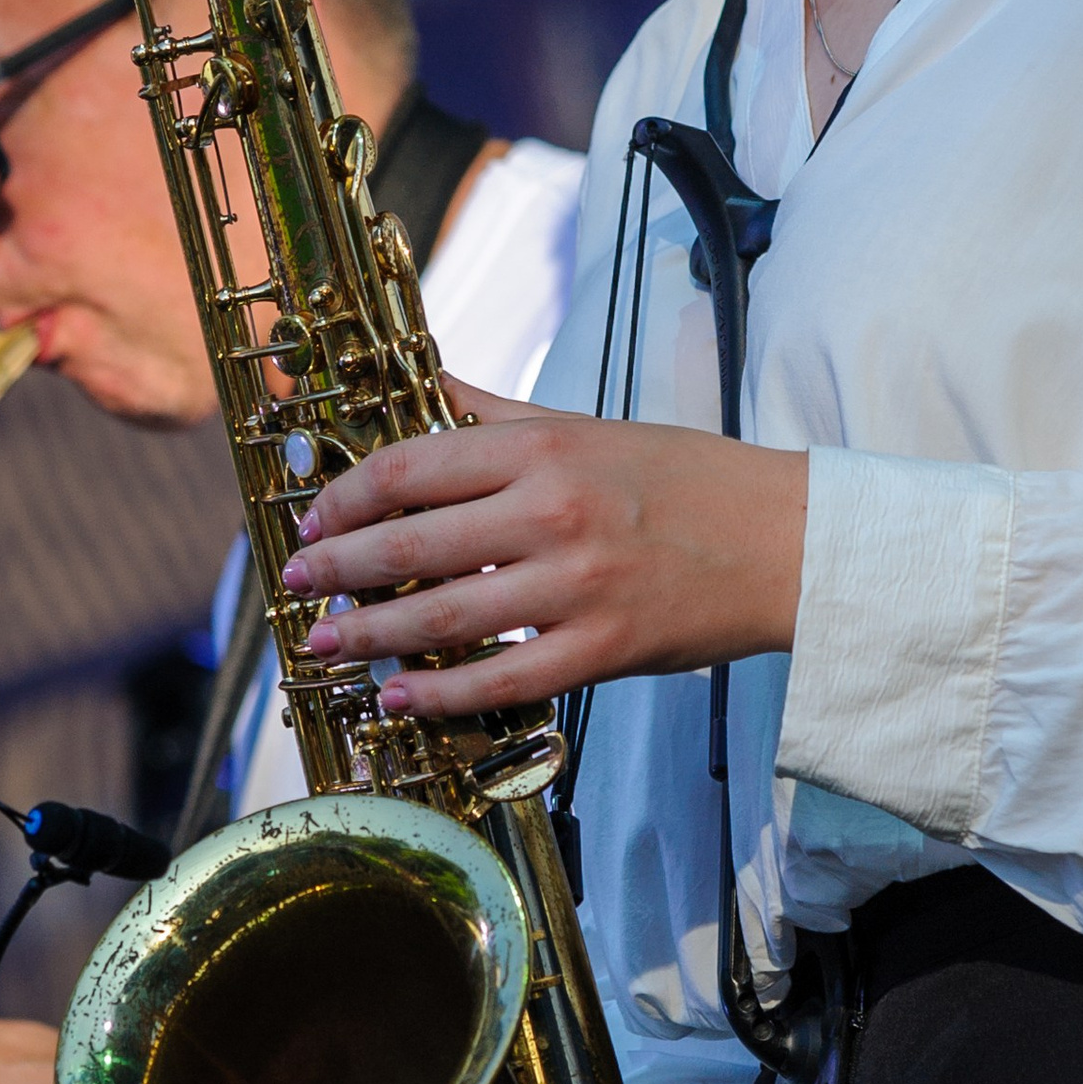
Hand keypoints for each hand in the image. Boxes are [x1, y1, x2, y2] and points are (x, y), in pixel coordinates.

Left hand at [279, 384, 807, 721]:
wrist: (785, 543)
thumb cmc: (687, 481)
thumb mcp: (587, 427)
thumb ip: (494, 414)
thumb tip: (418, 386)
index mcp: (546, 450)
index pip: (413, 466)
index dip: (347, 494)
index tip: (314, 513)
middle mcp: (554, 514)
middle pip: (410, 543)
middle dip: (336, 566)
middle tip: (297, 580)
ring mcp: (576, 587)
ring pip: (441, 617)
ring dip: (368, 634)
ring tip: (326, 642)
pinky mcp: (600, 650)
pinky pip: (498, 681)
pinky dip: (437, 694)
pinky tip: (396, 696)